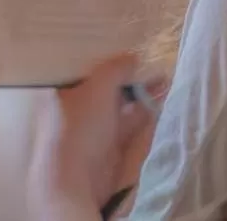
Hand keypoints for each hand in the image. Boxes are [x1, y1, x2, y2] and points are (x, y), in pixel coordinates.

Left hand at [29, 54, 156, 220]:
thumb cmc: (79, 127)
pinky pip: (129, 124)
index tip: (128, 45)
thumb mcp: (97, 87)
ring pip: (120, 105)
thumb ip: (115, 68)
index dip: (106, 56)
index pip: (84, 66)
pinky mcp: (109, 147)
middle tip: (154, 61)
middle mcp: (75, 108)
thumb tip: (132, 56)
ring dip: (142, 93)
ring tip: (164, 78)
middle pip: (106, 86)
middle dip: (129, 75)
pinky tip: (160, 100)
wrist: (76, 182)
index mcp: (62, 91)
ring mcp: (92, 129)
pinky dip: (144, 112)